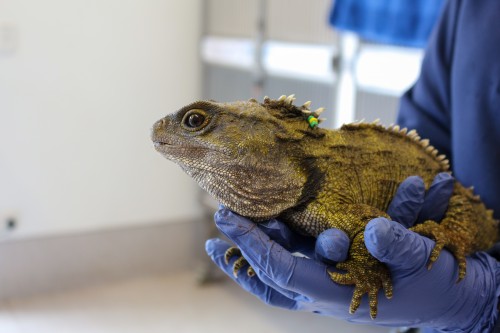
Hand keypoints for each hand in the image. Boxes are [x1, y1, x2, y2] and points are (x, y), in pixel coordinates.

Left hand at [205, 174, 499, 329]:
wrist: (452, 300)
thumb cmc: (437, 285)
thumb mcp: (424, 263)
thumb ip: (399, 247)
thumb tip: (373, 229)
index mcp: (338, 294)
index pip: (282, 271)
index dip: (252, 245)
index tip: (226, 218)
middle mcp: (324, 293)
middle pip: (269, 277)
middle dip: (242, 248)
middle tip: (222, 216)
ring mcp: (327, 286)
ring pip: (277, 275)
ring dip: (254, 248)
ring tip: (232, 221)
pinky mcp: (334, 274)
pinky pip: (295, 266)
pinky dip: (276, 248)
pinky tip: (268, 225)